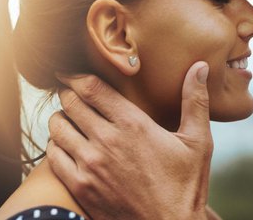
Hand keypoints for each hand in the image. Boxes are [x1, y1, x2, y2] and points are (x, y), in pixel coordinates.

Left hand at [47, 61, 212, 219]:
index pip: (91, 87)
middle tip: (72, 93)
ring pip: (56, 127)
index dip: (76, 75)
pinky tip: (67, 146)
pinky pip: (53, 155)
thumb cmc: (185, 187)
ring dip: (61, 118)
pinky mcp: (80, 187)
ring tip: (70, 119)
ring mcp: (90, 166)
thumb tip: (200, 66)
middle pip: (70, 102)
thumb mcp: (198, 143)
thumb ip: (195, 101)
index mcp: (133, 125)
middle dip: (68, 94)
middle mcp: (107, 141)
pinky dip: (56, 145)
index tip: (72, 71)